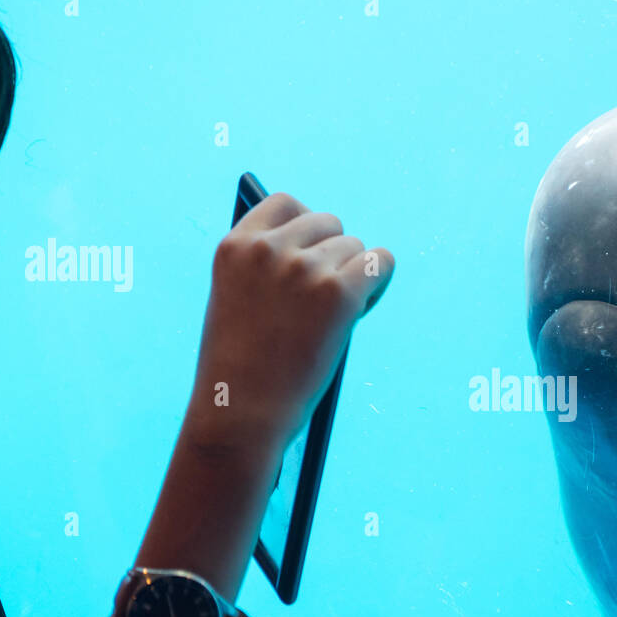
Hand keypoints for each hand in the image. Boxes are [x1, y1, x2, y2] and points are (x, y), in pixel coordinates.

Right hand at [187, 192, 393, 451]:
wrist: (241, 412)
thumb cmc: (239, 368)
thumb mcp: (236, 301)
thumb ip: (266, 266)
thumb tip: (320, 240)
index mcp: (235, 246)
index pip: (285, 203)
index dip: (307, 226)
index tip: (313, 247)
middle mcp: (268, 249)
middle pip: (328, 222)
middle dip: (333, 254)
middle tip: (326, 294)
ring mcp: (304, 269)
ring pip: (355, 247)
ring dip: (353, 276)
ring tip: (332, 316)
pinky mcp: (338, 294)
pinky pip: (381, 263)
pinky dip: (379, 281)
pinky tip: (363, 305)